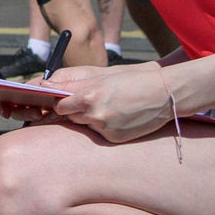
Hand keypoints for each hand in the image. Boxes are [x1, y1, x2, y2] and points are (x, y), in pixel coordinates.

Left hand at [8, 62, 171, 141]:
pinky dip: (106, 128)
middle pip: (70, 117)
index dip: (60, 104)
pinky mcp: (114, 139)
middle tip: (92, 104)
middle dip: (75, 111)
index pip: (59, 105)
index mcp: (88, 95)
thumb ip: (76, 83)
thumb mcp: (104, 75)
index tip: (60, 103)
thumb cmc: (134, 79)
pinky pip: (101, 134)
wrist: (166, 93)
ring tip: (111, 108)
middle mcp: (94, 114)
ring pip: (85, 125)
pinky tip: (121, 118)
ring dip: (91, 119)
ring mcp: (104, 128)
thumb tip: (49, 87)